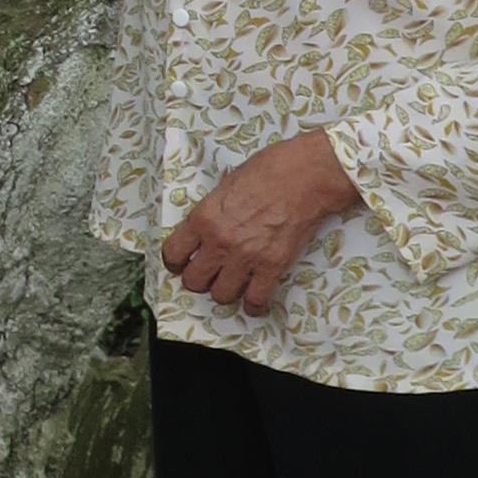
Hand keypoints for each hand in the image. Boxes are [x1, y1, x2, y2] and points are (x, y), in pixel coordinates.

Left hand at [160, 130, 361, 316]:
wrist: (304, 177)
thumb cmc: (266, 171)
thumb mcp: (224, 186)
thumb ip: (211, 212)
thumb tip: (205, 229)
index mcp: (203, 218)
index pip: (173, 253)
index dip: (175, 263)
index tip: (181, 264)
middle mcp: (219, 241)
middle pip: (193, 280)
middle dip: (199, 280)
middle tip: (209, 275)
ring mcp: (246, 257)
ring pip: (221, 295)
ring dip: (225, 292)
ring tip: (232, 284)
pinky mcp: (272, 266)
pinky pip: (256, 300)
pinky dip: (254, 305)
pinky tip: (254, 302)